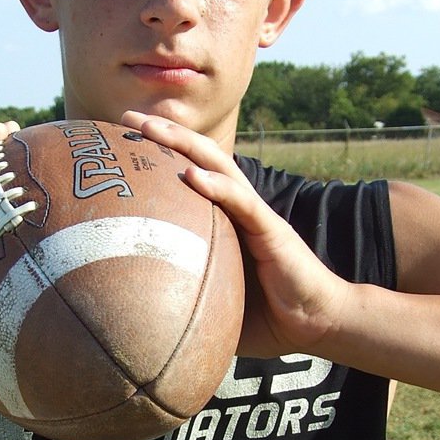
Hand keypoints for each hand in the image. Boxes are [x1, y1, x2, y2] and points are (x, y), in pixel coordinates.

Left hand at [120, 112, 346, 358]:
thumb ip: (182, 301)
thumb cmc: (267, 319)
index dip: (158, 157)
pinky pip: (242, 203)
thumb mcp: (214, 306)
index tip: (121, 142)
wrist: (319, 323)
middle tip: (127, 116)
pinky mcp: (272, 231)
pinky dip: (218, 186)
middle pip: (198, 159)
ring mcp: (256, 216)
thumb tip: (138, 321)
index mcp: (224, 222)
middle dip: (164, 134)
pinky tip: (193, 175)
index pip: (188, 177)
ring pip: (218, 167)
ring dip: (185, 144)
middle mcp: (238, 209)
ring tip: (154, 128)